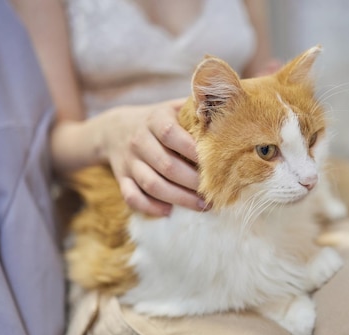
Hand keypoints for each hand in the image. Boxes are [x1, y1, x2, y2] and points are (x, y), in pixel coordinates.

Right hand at [102, 98, 206, 215]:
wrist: (116, 128)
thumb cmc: (159, 120)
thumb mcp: (174, 108)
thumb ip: (197, 109)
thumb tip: (232, 111)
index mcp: (155, 120)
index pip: (171, 134)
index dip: (192, 150)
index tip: (215, 163)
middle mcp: (139, 141)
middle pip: (166, 165)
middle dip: (192, 182)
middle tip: (215, 191)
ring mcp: (129, 162)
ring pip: (151, 184)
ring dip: (178, 198)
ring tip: (201, 205)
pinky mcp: (121, 178)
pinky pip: (132, 197)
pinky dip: (150, 207)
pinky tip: (169, 211)